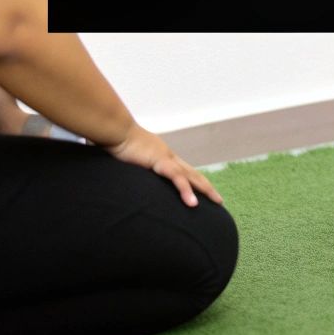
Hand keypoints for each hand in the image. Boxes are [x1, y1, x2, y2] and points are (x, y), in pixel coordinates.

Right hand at [104, 125, 223, 207]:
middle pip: (193, 173)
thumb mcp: (127, 159)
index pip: (183, 170)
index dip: (194, 181)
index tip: (203, 191)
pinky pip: (176, 178)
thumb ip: (132, 168)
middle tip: (219, 200)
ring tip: (217, 202)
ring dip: (205, 190)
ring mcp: (165, 158)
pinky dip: (186, 191)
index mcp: (161, 156)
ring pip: (191, 176)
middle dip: (207, 187)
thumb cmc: (116, 142)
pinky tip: (193, 204)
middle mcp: (168, 156)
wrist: (114, 130)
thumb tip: (126, 179)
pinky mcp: (159, 161)